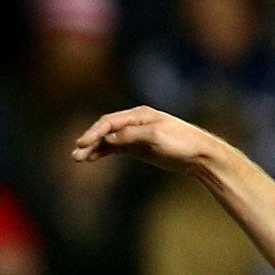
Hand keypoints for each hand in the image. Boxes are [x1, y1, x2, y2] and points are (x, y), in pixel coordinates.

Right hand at [72, 106, 219, 173]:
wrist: (199, 155)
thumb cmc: (181, 142)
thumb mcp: (156, 137)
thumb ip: (131, 136)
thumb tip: (110, 137)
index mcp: (139, 115)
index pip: (110, 122)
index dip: (94, 132)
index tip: (82, 144)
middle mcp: (135, 122)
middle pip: (106, 130)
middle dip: (90, 141)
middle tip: (75, 154)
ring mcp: (136, 135)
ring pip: (109, 140)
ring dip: (94, 148)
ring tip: (78, 159)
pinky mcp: (139, 147)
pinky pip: (116, 148)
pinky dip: (104, 152)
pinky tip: (93, 158)